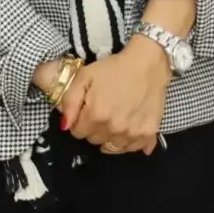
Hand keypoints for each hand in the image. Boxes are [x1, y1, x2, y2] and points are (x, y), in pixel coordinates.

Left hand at [64, 40, 168, 154]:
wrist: (147, 63)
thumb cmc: (113, 68)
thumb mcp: (85, 76)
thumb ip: (70, 102)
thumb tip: (65, 126)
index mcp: (96, 115)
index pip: (77, 133)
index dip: (80, 121)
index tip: (87, 110)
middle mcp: (114, 128)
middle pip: (94, 140)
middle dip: (94, 128)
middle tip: (103, 111)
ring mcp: (132, 133)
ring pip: (113, 148)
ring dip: (110, 137)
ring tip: (115, 119)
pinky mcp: (148, 133)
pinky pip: (133, 148)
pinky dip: (129, 142)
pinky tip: (130, 128)